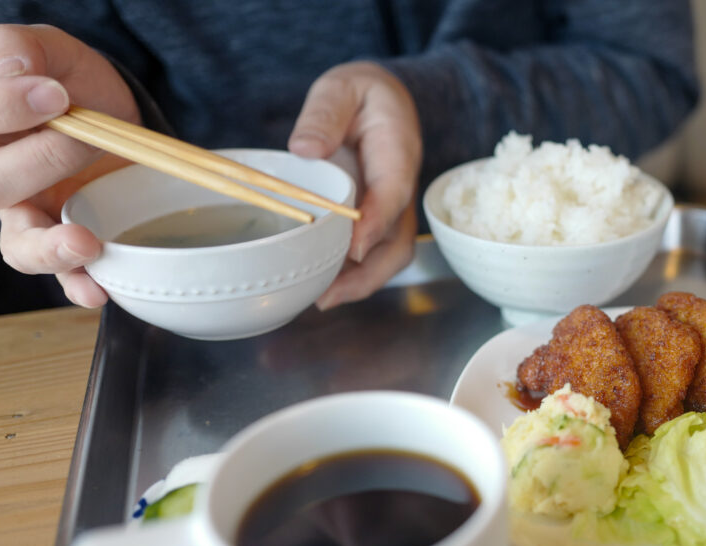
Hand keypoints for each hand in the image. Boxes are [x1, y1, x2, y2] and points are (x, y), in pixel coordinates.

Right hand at [0, 24, 139, 306]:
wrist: (119, 117)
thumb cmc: (72, 83)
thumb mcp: (51, 51)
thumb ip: (20, 48)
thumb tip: (9, 71)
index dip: (3, 108)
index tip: (54, 94)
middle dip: (43, 159)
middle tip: (89, 134)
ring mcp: (30, 217)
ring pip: (18, 245)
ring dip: (49, 247)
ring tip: (83, 242)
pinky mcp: (68, 243)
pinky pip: (63, 275)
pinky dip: (77, 284)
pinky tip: (97, 290)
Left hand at [288, 61, 421, 309]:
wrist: (380, 100)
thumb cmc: (361, 94)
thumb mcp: (341, 87)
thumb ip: (325, 113)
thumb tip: (304, 149)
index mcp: (398, 153)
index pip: (393, 192)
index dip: (377, 224)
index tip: (355, 248)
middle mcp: (401, 189)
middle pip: (398, 241)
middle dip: (369, 274)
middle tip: (328, 294)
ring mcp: (392, 210)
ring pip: (388, 256)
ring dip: (359, 283)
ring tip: (321, 299)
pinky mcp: (378, 221)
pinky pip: (373, 254)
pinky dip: (352, 275)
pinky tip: (322, 286)